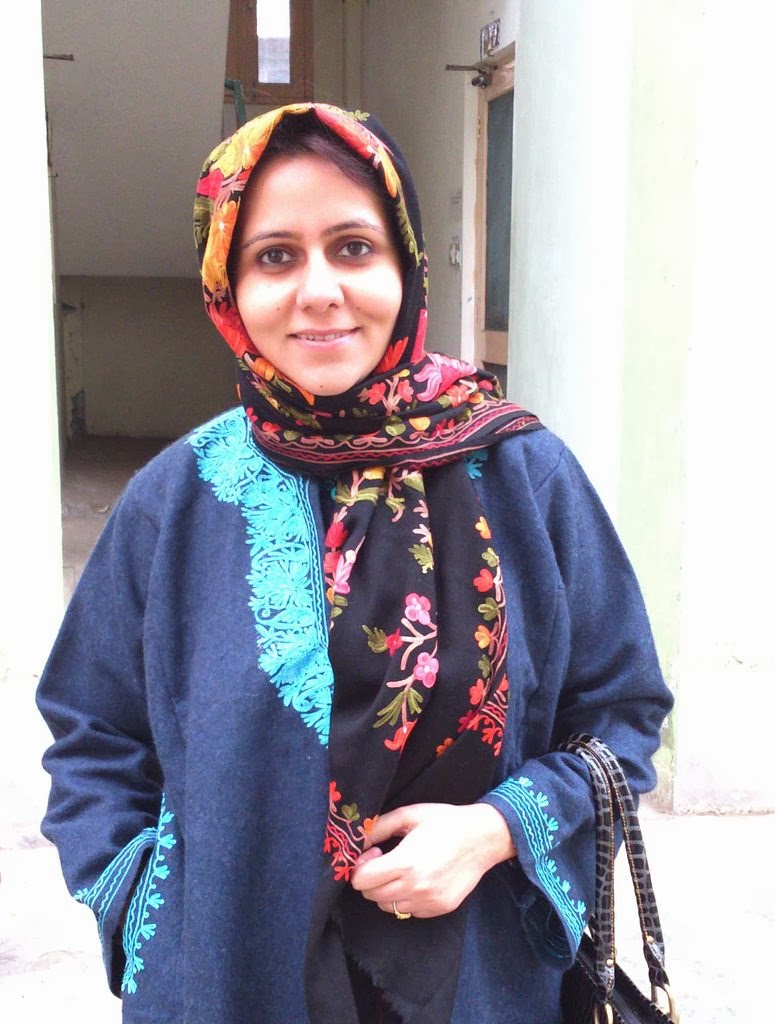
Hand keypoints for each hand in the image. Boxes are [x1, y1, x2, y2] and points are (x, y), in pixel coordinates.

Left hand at [349, 802, 515, 918]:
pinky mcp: (439, 909)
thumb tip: (358, 840)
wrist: (483, 838)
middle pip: (371, 895)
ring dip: (386, 890)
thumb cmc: (445, 822)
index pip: (361, 880)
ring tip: (401, 870)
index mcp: (405, 863)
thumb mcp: (409, 815)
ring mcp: (428, 901)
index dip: (360, 866)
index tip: (374, 853)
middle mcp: (415, 887)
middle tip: (385, 860)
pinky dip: (405, 898)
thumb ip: (379, 827)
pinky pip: (408, 911)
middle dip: (371, 878)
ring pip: (387, 907)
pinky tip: (418, 879)